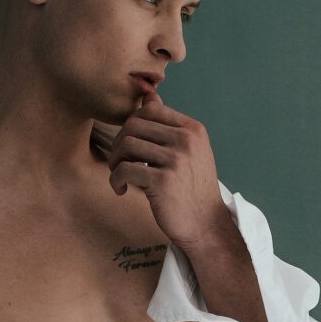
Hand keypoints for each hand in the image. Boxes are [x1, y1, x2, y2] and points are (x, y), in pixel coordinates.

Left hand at [105, 87, 230, 255]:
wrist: (205, 225)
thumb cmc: (192, 189)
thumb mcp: (189, 152)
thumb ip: (168, 126)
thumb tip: (149, 96)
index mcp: (192, 129)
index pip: (150, 109)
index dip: (132, 125)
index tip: (130, 146)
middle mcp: (186, 140)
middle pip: (134, 124)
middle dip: (119, 143)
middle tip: (119, 162)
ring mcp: (176, 159)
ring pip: (126, 145)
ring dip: (114, 161)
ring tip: (120, 176)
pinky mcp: (163, 181)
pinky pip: (124, 169)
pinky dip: (116, 180)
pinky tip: (121, 189)